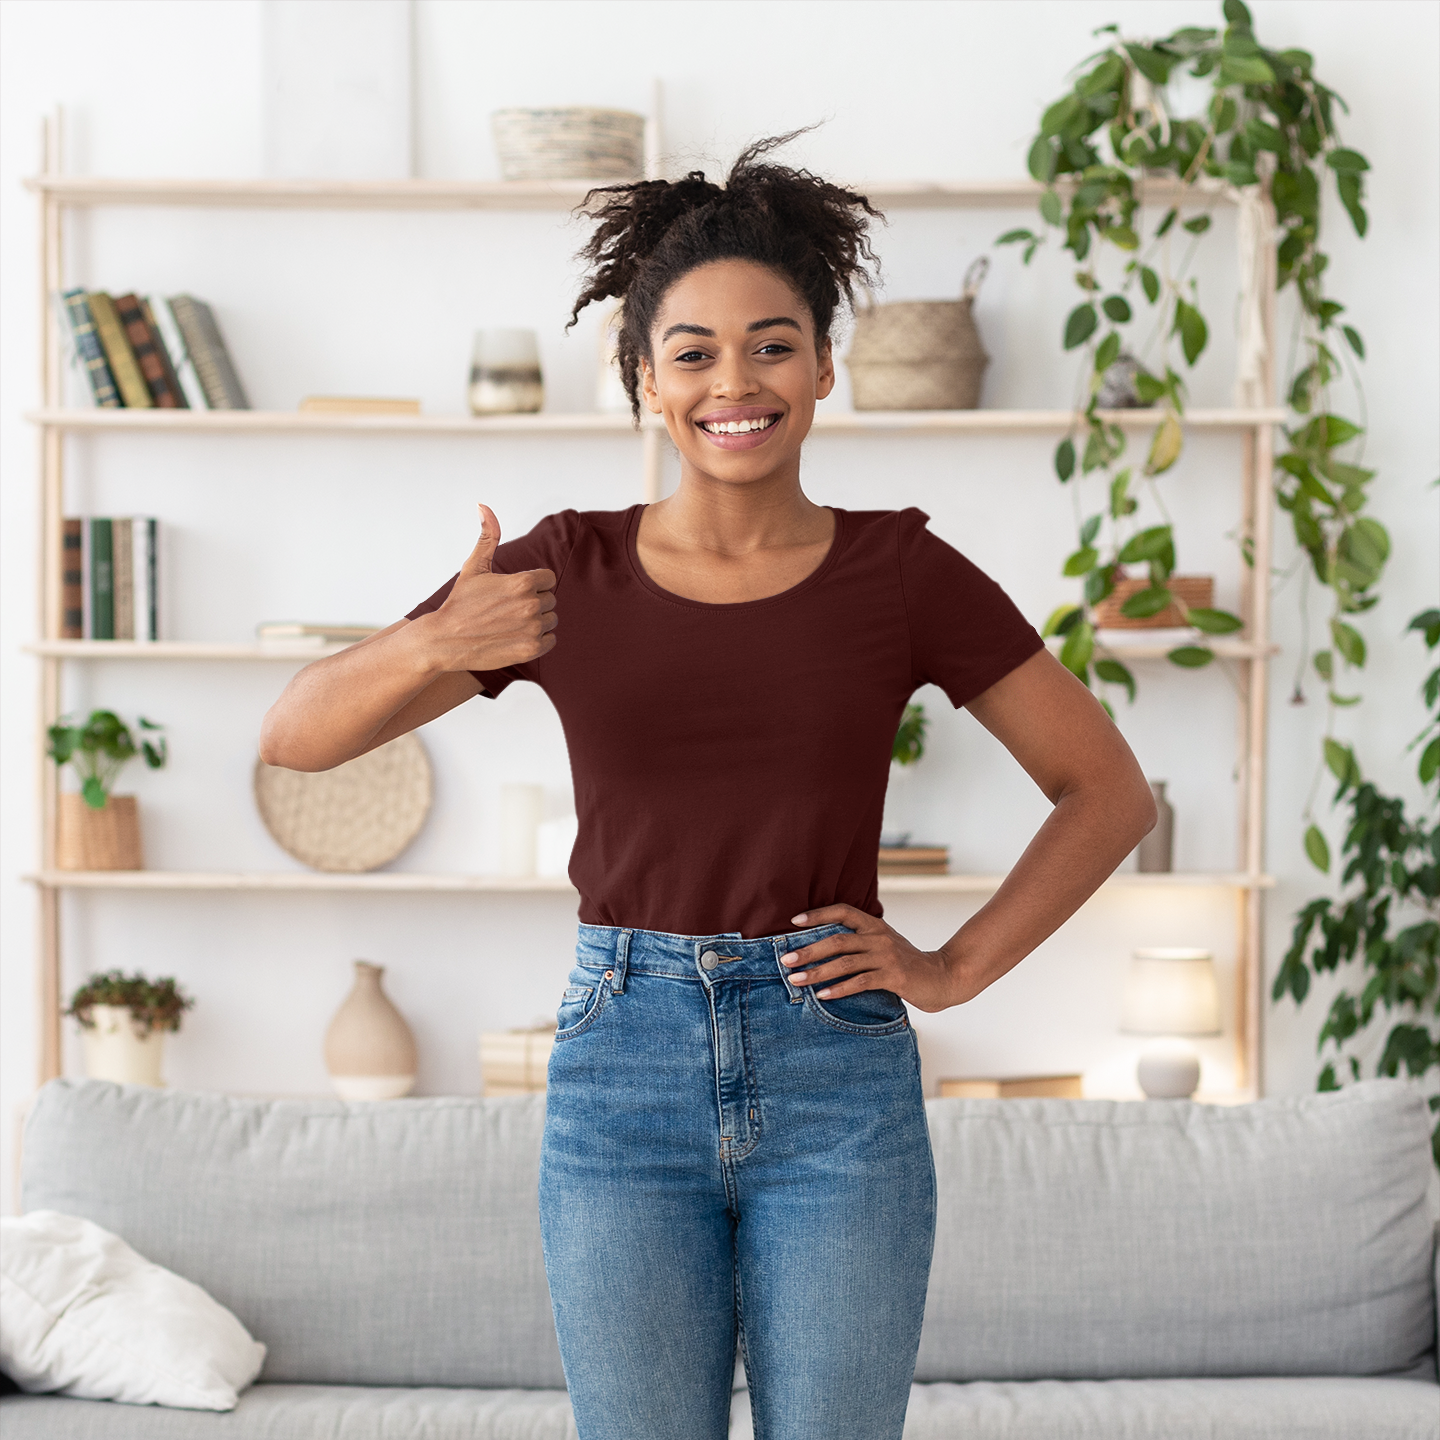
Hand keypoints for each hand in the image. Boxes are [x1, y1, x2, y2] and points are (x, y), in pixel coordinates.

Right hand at [422, 503, 557, 673]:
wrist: (445, 641)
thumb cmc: (460, 602)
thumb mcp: (474, 567)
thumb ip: (488, 536)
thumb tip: (484, 506)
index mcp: (522, 582)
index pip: (548, 578)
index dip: (533, 584)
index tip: (513, 592)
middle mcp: (531, 605)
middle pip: (550, 599)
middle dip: (533, 602)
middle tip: (507, 609)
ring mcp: (532, 629)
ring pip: (551, 620)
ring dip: (536, 622)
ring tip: (510, 623)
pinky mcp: (531, 649)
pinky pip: (550, 640)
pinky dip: (538, 640)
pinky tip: (516, 636)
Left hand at [782, 903, 965, 1013]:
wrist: (943, 978)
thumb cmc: (907, 964)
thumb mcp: (884, 946)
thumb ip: (861, 943)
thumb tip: (823, 947)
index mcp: (875, 925)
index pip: (843, 911)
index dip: (818, 914)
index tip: (794, 922)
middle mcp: (879, 937)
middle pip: (837, 940)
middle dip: (808, 950)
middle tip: (785, 960)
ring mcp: (887, 956)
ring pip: (844, 962)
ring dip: (817, 972)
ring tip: (796, 980)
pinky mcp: (893, 976)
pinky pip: (860, 982)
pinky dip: (838, 989)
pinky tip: (822, 996)